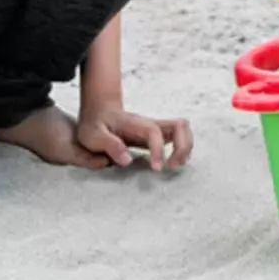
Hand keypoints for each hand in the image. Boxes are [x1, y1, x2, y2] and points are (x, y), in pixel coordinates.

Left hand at [77, 99, 193, 171]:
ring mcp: (155, 127)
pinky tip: (174, 161)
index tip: (156, 168)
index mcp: (134, 124)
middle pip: (179, 125)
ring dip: (185, 147)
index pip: (154, 132)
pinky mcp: (156, 133)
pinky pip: (178, 136)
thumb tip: (128, 161)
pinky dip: (182, 148)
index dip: (158, 150)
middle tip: (172, 166)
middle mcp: (149, 123)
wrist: (99, 110)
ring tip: (175, 165)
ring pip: (183, 129)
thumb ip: (109, 145)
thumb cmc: (95, 124)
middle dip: (182, 147)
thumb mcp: (93, 135)